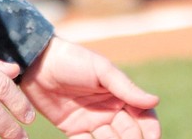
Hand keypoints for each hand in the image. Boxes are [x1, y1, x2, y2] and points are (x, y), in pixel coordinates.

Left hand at [20, 36, 160, 138]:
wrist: (36, 62)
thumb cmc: (72, 59)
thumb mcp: (100, 69)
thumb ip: (126, 87)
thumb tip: (155, 100)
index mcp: (120, 95)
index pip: (144, 117)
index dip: (150, 129)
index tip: (151, 138)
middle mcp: (110, 111)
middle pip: (130, 134)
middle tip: (120, 136)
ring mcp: (93, 122)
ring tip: (102, 136)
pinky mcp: (74, 130)